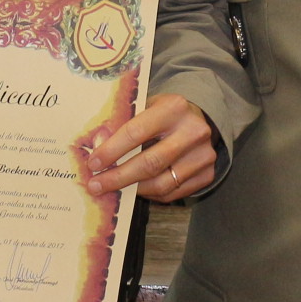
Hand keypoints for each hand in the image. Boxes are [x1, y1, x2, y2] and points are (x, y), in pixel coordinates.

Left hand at [85, 93, 217, 201]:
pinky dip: (150, 194)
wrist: (199, 119)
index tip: (93, 165)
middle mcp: (193, 131)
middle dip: (118, 177)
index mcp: (174, 108)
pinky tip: (136, 189)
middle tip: (96, 186)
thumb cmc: (163, 114)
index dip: (111, 151)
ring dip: (132, 190)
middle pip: (150, 163)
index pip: (136, 132)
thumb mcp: (144, 107)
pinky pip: (172, 193)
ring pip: (161, 183)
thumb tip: (95, 148)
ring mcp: (204, 155)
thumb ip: (122, 124)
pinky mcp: (208, 174)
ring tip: (113, 190)